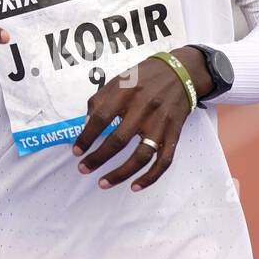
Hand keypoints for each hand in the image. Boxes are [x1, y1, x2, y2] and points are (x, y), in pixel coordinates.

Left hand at [71, 48, 207, 190]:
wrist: (182, 72)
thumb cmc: (144, 77)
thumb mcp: (119, 79)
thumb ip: (100, 100)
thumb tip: (86, 125)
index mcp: (127, 91)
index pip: (101, 117)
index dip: (86, 136)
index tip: (76, 151)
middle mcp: (145, 107)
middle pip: (119, 140)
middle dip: (98, 158)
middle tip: (83, 169)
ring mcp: (161, 123)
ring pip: (141, 156)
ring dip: (120, 173)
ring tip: (103, 183)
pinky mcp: (174, 133)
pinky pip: (164, 160)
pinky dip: (150, 177)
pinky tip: (135, 186)